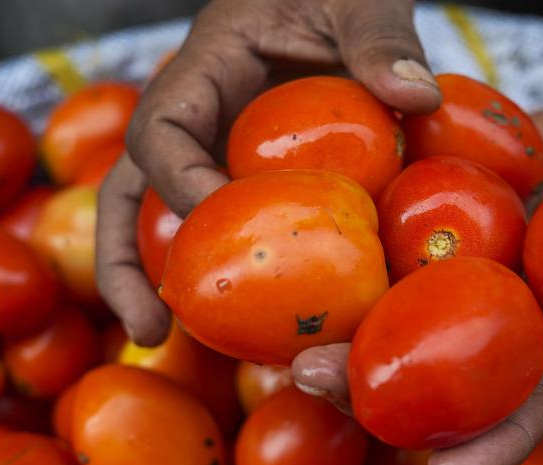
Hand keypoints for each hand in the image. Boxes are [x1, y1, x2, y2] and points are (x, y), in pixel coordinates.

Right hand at [96, 0, 440, 345]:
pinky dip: (235, 274)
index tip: (217, 222)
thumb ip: (381, 38)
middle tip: (150, 331)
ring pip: (165, 220)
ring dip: (159, 284)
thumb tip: (414, 98)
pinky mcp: (253, 176)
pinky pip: (233, 228)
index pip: (164, 129)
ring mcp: (221, 150)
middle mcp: (200, 116)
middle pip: (132, 191)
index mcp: (209, 67)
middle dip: (127, 262)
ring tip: (166, 349)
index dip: (177, 181)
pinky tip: (257, 332)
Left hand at [293, 104, 542, 464]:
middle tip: (317, 387)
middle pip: (434, 367)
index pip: (526, 402)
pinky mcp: (431, 215)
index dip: (495, 440)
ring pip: (390, 311)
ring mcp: (459, 270)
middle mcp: (498, 319)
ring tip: (279, 338)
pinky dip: (336, 243)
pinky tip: (282, 243)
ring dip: (334, 326)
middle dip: (375, 387)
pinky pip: (380, 231)